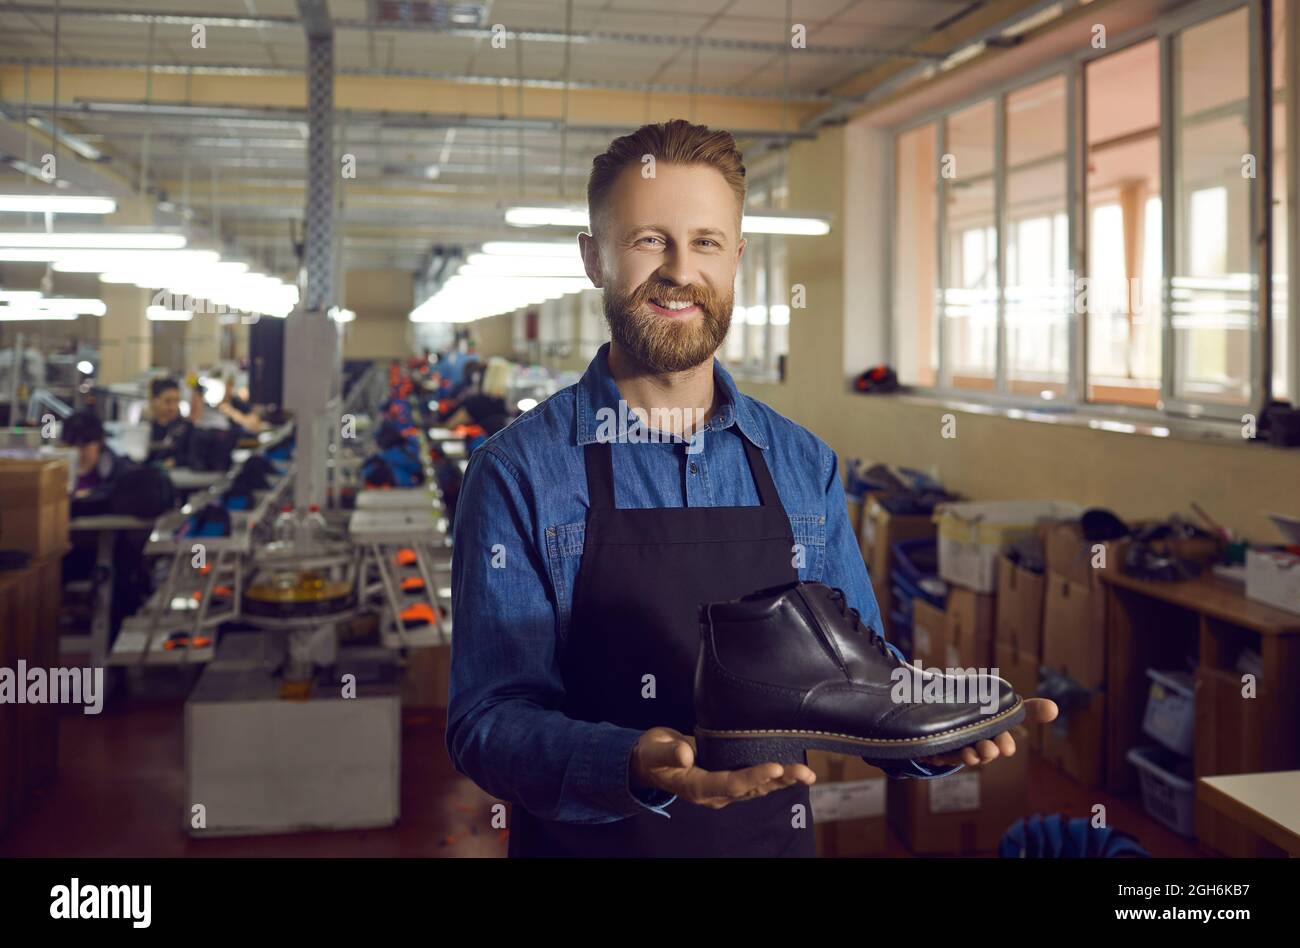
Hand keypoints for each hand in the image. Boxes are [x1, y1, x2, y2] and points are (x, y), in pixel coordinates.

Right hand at [631, 726, 814, 809]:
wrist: (651, 761)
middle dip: (779, 780)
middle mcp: (714, 792)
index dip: (753, 777)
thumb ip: (669, 752)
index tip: (775, 766)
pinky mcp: (728, 778)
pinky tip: (794, 770)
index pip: (730, 784)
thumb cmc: (652, 754)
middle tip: (804, 773)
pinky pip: (755, 781)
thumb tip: (686, 753)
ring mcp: (723, 788)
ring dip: (783, 780)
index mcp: (697, 786)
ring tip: (807, 774)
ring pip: (758, 788)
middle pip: (751, 790)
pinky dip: (775, 775)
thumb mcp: (654, 750)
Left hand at [916, 697, 1057, 768]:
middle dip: (989, 751)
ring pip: (967, 754)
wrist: (948, 720)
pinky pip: (944, 753)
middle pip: (986, 750)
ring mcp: (961, 747)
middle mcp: (980, 743)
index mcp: (995, 733)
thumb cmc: (983, 716)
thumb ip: (1028, 709)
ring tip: (970, 752)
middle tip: (990, 748)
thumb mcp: (1003, 707)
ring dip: (970, 755)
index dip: (1004, 743)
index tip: (1006, 747)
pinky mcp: (942, 749)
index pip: (1003, 738)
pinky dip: (947, 753)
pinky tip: (946, 752)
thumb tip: (1055, 708)